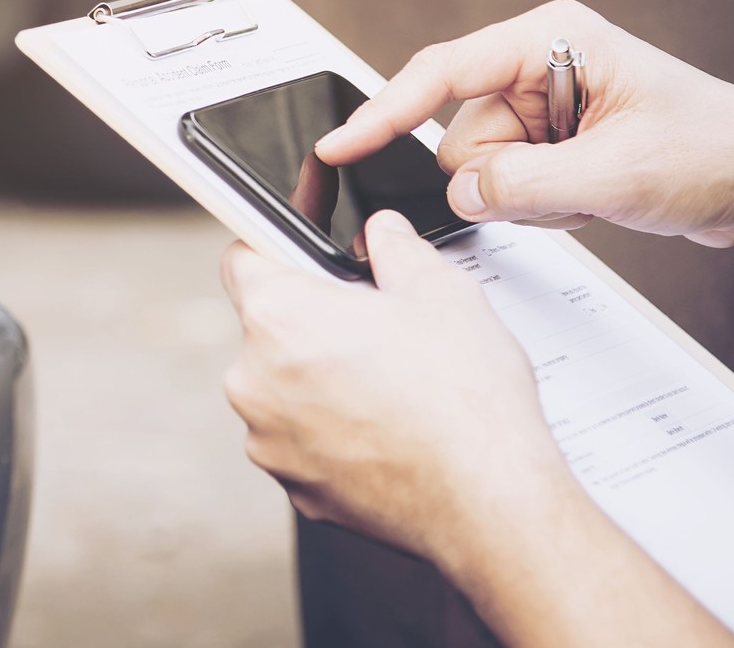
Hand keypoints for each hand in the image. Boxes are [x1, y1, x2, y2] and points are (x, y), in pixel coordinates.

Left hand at [221, 212, 569, 563]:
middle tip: (373, 326)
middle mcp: (255, 380)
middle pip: (267, 326)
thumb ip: (397, 247)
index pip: (244, 256)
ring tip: (389, 385)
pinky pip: (301, 440)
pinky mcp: (294, 487)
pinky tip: (385, 429)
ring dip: (321, 379)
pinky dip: (332, 431)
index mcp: (280, 316)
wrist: (489, 501)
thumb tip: (384, 232)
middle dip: (312, 319)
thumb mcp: (441, 291)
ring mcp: (269, 440)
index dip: (276, 246)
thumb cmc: (465, 401)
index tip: (300, 251)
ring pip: (284, 387)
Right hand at [315, 0, 733, 280]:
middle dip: (501, 179)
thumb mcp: (616, 174)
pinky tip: (595, 200)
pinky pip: (509, 187)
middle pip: (459, 135)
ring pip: (481, 169)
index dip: (383, 112)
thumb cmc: (720, 152)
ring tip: (595, 194)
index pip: (441, 74)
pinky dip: (545, 207)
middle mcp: (540, 63)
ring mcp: (546, 105)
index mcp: (551, 38)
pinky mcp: (554, 142)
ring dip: (530, 199)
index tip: (337, 145)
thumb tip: (460, 190)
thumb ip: (522, 183)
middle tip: (569, 190)